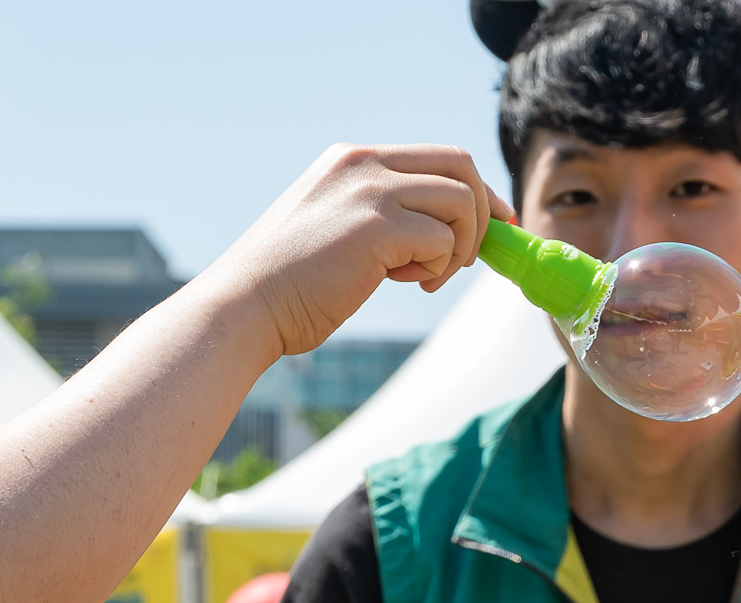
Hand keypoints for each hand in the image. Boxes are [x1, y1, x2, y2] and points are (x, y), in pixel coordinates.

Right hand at [224, 145, 507, 361]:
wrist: (245, 306)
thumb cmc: (289, 284)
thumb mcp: (336, 227)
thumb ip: (381, 216)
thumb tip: (440, 233)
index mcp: (353, 159)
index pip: (438, 157)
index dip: (477, 192)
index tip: (496, 224)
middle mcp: (363, 163)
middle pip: (461, 165)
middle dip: (482, 215)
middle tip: (466, 260)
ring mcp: (369, 191)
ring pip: (460, 201)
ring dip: (458, 247)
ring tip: (423, 278)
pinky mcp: (376, 228)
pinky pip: (442, 239)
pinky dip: (437, 267)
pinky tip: (402, 283)